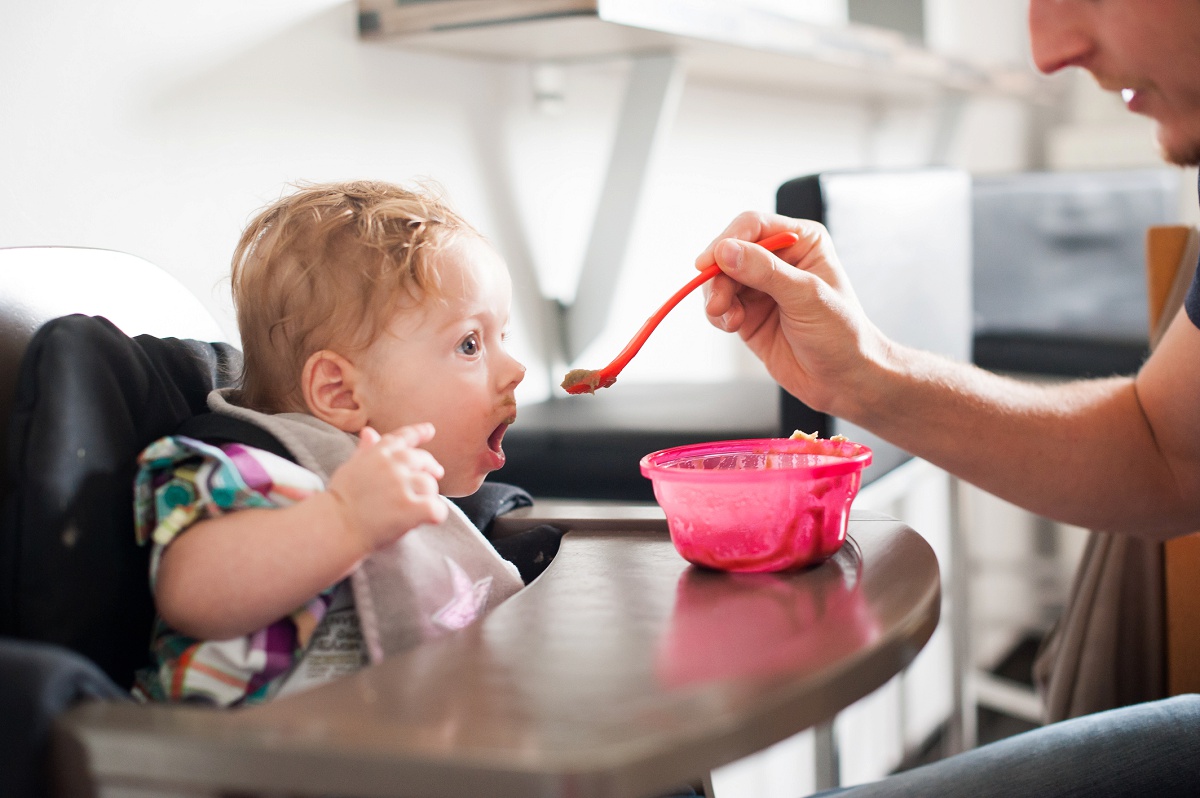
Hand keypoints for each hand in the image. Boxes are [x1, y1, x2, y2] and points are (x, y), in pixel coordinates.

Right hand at [326, 423, 447, 553]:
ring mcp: (402, 485)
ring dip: (428, 495)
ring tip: (417, 507)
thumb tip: (369, 431)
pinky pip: (437, 509)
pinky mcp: (411, 508)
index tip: (430, 430)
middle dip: (429, 468)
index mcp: (378, 453)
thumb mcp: (350, 468)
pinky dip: (436, 515)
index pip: (403, 437)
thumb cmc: (340, 502)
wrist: (334, 528)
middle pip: (423, 460)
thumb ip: (365, 451)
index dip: (419, 433)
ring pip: (430, 485)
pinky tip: (427, 520)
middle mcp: (392, 465)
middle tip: (435, 475)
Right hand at [697, 211, 888, 416]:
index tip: (707, 264)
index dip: (727, 241)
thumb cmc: (841, 334)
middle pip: (729, 252)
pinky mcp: (747, 313)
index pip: (753, 226)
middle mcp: (779, 258)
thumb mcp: (806, 297)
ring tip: (729, 320)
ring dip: (717, 298)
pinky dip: (718, 313)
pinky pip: (720, 304)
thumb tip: (725, 251)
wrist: (843, 380)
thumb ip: (766, 271)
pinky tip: (731, 325)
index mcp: (801, 241)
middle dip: (719, 276)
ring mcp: (761, 287)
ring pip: (720, 279)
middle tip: (718, 303)